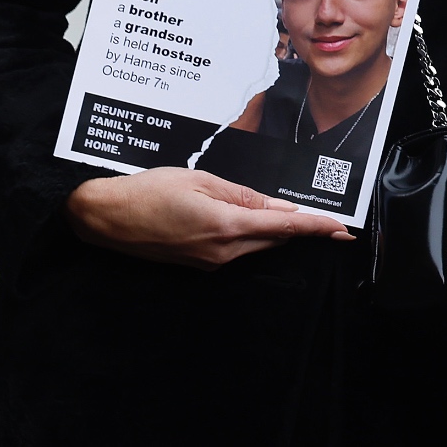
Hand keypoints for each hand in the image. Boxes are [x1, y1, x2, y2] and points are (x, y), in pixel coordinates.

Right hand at [63, 169, 353, 269]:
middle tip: (324, 219)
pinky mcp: (199, 265)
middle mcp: (222, 252)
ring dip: (273, 231)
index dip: (317, 228)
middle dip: (298, 228)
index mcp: (226, 226)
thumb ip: (245, 196)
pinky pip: (237, 250)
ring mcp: (210, 262)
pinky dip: (251, 236)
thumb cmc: (148, 192)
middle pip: (274, 240)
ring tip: (284, 213)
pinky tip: (249, 220)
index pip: (285, 229)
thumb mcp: (201, 181)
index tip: (343, 231)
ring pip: (257, 246)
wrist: (104, 218)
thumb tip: (280, 209)